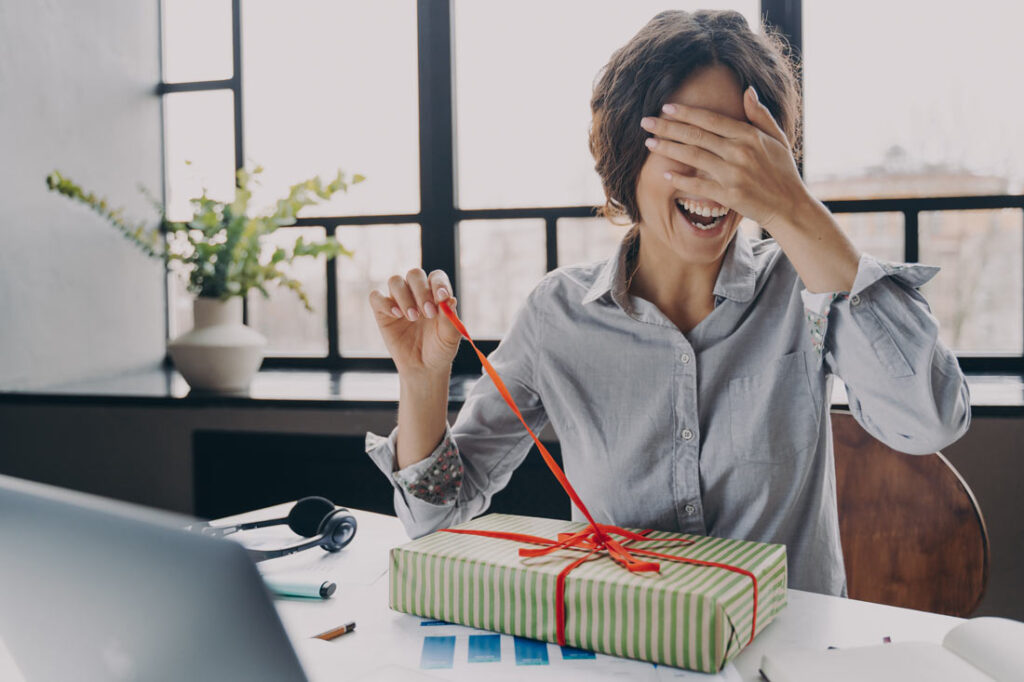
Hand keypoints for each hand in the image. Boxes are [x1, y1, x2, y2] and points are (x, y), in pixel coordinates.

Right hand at [368, 269, 461, 377]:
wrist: (423, 367)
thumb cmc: (439, 349)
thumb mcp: (450, 337)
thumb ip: (450, 319)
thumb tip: (450, 299)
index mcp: (435, 294)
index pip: (436, 277)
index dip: (438, 283)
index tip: (442, 296)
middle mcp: (416, 293)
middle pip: (414, 275)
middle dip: (421, 291)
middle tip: (428, 313)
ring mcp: (398, 301)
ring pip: (395, 281)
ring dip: (404, 297)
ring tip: (413, 317)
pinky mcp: (382, 312)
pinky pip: (376, 297)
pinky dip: (385, 302)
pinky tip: (396, 315)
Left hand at [640, 86, 808, 232]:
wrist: (789, 205)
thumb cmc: (782, 170)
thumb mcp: (776, 137)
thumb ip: (760, 114)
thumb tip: (747, 90)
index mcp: (749, 136)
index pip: (711, 119)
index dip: (686, 113)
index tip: (666, 108)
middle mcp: (739, 152)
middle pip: (696, 135)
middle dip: (668, 127)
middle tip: (646, 122)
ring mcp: (733, 174)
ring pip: (694, 157)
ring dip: (668, 148)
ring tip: (649, 142)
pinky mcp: (729, 195)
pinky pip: (700, 185)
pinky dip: (681, 179)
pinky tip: (665, 173)